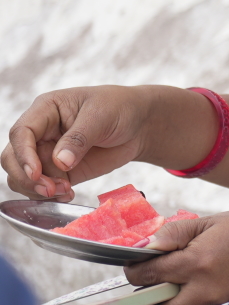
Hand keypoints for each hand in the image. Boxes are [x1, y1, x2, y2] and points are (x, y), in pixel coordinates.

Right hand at [4, 86, 155, 198]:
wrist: (140, 125)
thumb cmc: (120, 109)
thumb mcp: (102, 115)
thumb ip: (79, 138)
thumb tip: (60, 161)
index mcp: (46, 110)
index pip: (21, 132)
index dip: (23, 154)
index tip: (37, 173)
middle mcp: (40, 132)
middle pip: (13, 157)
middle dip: (27, 177)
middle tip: (52, 189)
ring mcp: (47, 153)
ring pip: (22, 176)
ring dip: (37, 189)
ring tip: (66, 191)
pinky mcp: (59, 171)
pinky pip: (42, 187)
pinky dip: (50, 196)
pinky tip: (68, 195)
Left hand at [105, 207, 228, 304]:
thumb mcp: (209, 222)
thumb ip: (174, 234)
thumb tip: (145, 247)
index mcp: (196, 262)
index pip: (147, 272)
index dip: (130, 268)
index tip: (125, 262)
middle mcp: (200, 289)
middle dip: (127, 300)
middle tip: (110, 301)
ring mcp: (210, 301)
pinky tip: (153, 303)